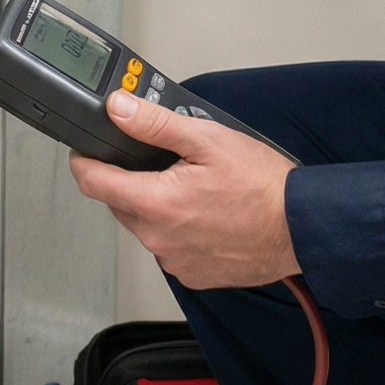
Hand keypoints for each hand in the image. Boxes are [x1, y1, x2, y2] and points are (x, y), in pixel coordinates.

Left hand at [69, 92, 294, 289]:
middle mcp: (158, 238)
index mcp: (156, 203)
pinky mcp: (192, 274)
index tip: (85, 152)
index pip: (93, 183)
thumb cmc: (263, 186)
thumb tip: (119, 110)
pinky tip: (205, 216)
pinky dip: (178, 231)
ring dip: (156, 207)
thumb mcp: (208, 139)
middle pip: (119, 203)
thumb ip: (155, 125)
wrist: (301, 227)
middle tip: (164, 164)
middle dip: (131, 181)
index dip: (84, 162)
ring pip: (145, 226)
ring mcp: (175, 260)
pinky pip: (169, 248)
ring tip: (194, 190)